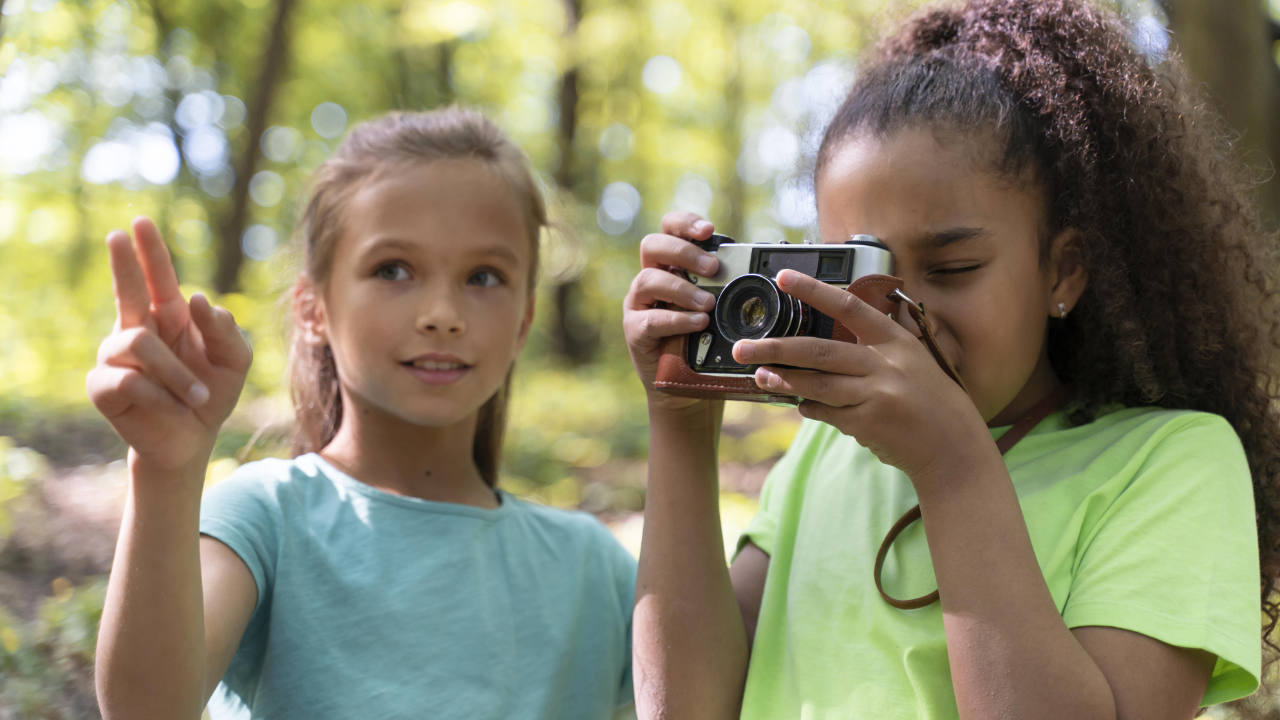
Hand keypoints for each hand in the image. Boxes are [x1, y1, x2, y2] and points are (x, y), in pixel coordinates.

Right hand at [86, 217, 251, 475]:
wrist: (192, 440)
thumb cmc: (212, 394)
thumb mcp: (234, 361)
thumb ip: (225, 330)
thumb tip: (198, 299)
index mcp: (170, 318)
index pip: (158, 278)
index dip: (149, 251)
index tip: (140, 223)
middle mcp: (138, 329)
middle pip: (128, 290)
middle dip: (125, 262)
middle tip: (119, 234)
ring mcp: (115, 357)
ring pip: (139, 344)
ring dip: (177, 373)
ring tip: (199, 395)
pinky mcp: (103, 386)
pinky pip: (130, 380)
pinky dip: (160, 395)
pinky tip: (171, 407)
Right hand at [622, 211, 721, 412]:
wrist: (689, 388)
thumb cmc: (707, 343)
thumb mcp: (721, 309)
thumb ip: (729, 286)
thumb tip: (766, 269)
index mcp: (671, 266)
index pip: (669, 229)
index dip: (685, 223)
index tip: (709, 231)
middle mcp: (651, 279)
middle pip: (652, 245)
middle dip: (683, 252)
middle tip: (712, 268)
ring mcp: (639, 305)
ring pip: (648, 280)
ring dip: (681, 289)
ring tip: (708, 303)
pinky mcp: (636, 331)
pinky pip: (651, 320)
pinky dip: (677, 319)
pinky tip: (698, 323)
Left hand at [731, 269, 989, 480]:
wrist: (952, 447)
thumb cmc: (930, 399)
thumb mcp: (911, 360)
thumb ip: (876, 344)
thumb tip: (834, 331)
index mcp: (895, 340)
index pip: (848, 307)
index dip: (814, 290)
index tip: (782, 277)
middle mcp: (885, 364)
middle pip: (819, 351)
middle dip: (776, 348)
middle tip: (742, 346)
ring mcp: (875, 395)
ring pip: (816, 384)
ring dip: (783, 380)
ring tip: (758, 375)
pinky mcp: (867, 423)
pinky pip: (826, 412)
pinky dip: (809, 407)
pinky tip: (798, 403)